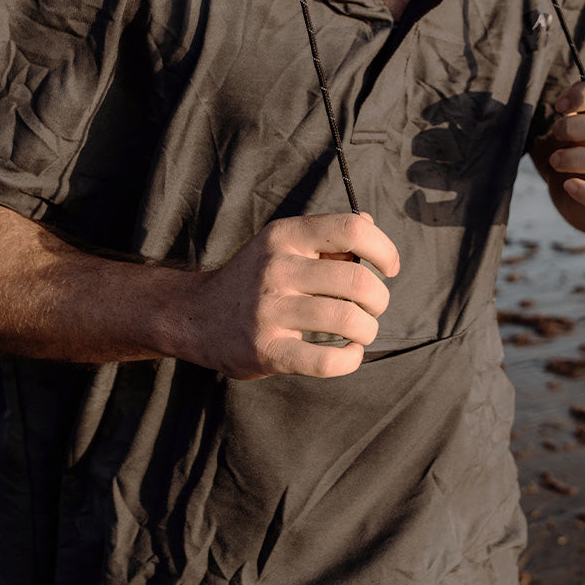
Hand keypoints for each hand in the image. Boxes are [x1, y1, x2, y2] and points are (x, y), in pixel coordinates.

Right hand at [187, 213, 399, 380]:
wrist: (196, 315)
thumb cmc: (254, 277)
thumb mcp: (282, 243)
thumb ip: (327, 236)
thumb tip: (373, 224)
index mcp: (285, 235)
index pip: (352, 229)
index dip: (384, 249)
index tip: (389, 268)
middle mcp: (277, 267)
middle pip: (357, 280)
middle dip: (379, 299)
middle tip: (372, 307)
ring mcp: (270, 309)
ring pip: (348, 320)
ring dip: (367, 330)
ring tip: (360, 331)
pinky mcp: (267, 349)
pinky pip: (327, 360)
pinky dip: (350, 359)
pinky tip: (348, 353)